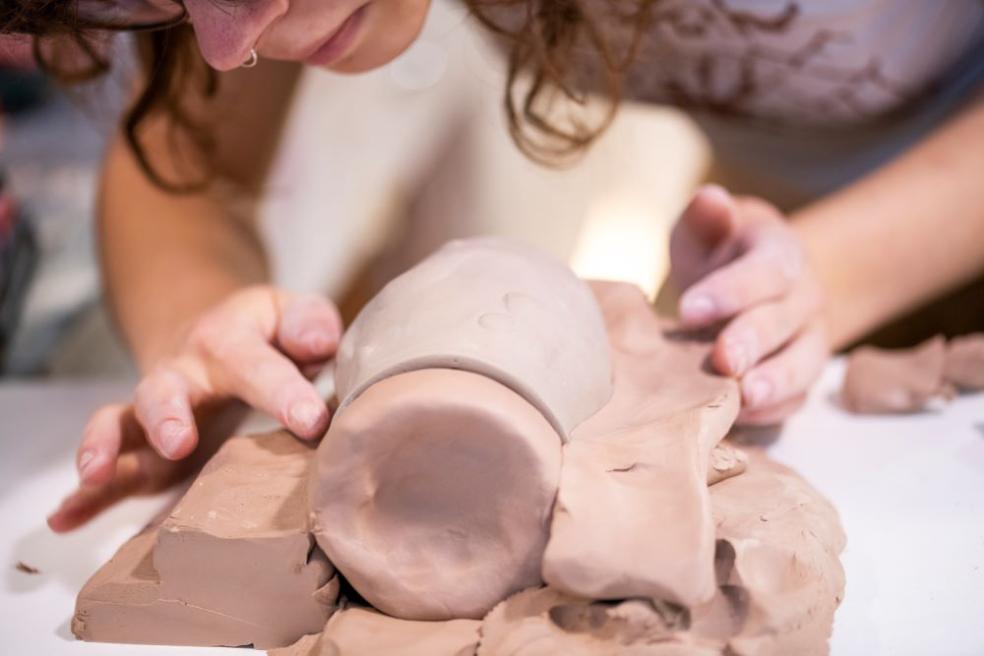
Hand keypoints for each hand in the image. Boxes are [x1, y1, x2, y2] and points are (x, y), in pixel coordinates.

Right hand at [48, 285, 341, 531]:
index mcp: (227, 343)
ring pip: (123, 424)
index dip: (284, 392)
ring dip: (108, 448)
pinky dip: (86, 493)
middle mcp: (182, 376)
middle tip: (179, 442)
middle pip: (164, 390)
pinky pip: (112, 466)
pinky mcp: (144, 447)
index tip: (312, 422)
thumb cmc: (265, 332)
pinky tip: (66, 517)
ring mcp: (156, 413)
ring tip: (96, 475)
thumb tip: (319, 343)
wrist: (212, 331)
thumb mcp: (290, 314)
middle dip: (167, 415)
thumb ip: (308, 323)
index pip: (255, 366)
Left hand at [669, 185, 828, 424]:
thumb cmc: (720, 253)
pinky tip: (743, 420)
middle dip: (752, 341)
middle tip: (721, 360)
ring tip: (743, 399)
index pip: (767, 271)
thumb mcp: (708, 228)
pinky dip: (773, 411)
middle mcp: (804, 299)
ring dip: (774, 383)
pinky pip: (795, 398)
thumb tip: (709, 199)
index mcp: (782, 254)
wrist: (751, 283)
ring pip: (802, 365)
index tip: (691, 309)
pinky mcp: (799, 378)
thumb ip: (706, 218)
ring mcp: (807, 341)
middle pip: (784, 322)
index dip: (732, 291)